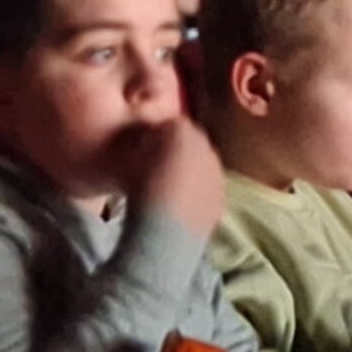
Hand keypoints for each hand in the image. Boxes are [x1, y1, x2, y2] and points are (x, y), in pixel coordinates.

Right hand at [123, 114, 230, 239]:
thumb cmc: (139, 189)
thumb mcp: (129, 159)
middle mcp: (205, 146)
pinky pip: (209, 191)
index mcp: (181, 130)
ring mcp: (217, 173)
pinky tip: (180, 209)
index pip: (171, 125)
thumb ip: (141, 145)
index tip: (146, 151)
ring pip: (202, 168)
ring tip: (168, 193)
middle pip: (191, 145)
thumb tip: (146, 146)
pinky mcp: (222, 197)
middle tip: (158, 171)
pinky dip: (198, 195)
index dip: (157, 138)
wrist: (165, 226)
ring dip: (190, 175)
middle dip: (178, 154)